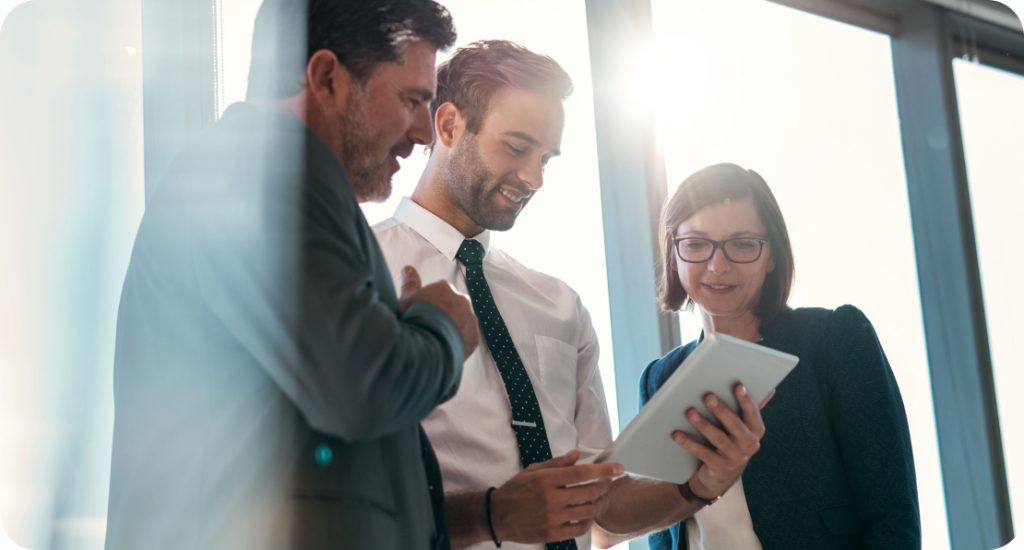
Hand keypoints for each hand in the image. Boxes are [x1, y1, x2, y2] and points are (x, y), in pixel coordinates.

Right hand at [398, 266, 479, 359]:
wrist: (426, 345)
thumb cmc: (414, 319)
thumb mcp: (406, 299)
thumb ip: (410, 283)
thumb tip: (408, 268)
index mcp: (445, 288)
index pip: (440, 292)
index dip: (430, 304)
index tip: (423, 314)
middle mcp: (462, 300)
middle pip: (453, 306)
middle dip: (444, 314)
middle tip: (430, 327)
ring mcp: (470, 319)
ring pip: (463, 322)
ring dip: (453, 328)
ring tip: (438, 340)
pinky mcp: (475, 337)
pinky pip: (468, 338)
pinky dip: (460, 342)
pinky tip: (447, 348)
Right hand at [491, 449, 622, 543]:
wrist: (497, 516)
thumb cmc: (515, 490)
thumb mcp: (533, 470)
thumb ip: (557, 463)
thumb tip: (577, 455)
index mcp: (547, 479)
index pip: (582, 473)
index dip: (604, 470)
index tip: (618, 468)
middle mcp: (551, 498)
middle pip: (589, 492)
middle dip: (604, 486)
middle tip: (608, 483)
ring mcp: (552, 518)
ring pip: (587, 511)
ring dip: (597, 504)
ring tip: (597, 499)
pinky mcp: (551, 534)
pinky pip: (578, 529)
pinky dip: (587, 521)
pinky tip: (587, 515)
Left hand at [672, 383, 765, 499]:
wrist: (722, 475)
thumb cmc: (732, 441)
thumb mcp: (743, 426)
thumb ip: (751, 408)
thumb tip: (771, 388)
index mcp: (756, 430)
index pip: (753, 413)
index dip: (746, 400)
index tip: (738, 386)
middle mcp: (750, 445)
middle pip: (735, 425)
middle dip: (721, 410)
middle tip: (707, 396)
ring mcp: (736, 458)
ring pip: (718, 438)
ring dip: (703, 424)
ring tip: (689, 412)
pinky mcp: (720, 467)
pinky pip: (703, 453)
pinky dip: (688, 443)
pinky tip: (676, 434)